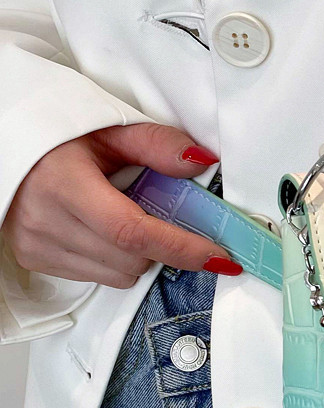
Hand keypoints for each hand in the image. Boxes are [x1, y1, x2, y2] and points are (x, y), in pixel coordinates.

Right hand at [1, 123, 241, 287]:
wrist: (5, 146)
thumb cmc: (59, 136)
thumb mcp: (109, 131)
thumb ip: (158, 145)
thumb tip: (202, 163)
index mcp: (65, 184)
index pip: (133, 232)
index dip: (182, 248)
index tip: (219, 258)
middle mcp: (46, 221)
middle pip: (132, 258)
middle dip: (163, 246)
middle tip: (170, 220)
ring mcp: (37, 244)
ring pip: (118, 275)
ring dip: (138, 255)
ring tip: (126, 217)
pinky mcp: (34, 259)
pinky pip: (97, 277)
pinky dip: (115, 260)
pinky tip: (104, 230)